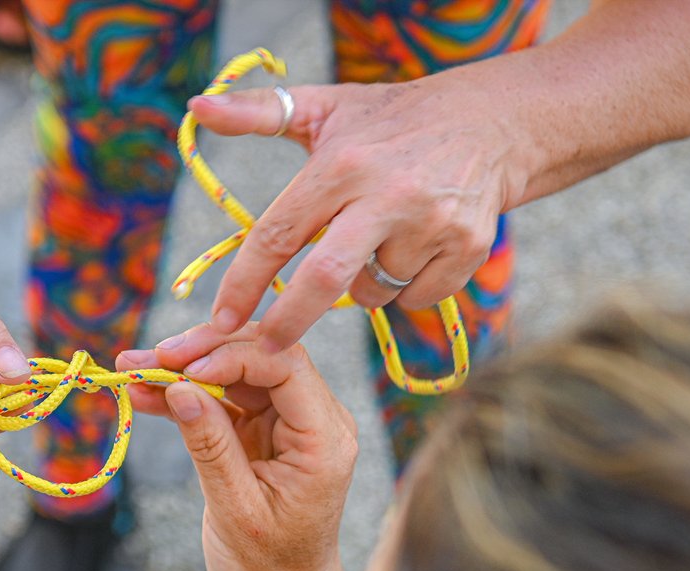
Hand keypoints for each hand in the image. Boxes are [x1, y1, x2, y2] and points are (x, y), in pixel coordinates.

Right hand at [117, 325, 358, 570]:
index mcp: (324, 439)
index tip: (181, 370)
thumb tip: (179, 389)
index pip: (284, 367)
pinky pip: (223, 397)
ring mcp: (287, 423)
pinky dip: (186, 394)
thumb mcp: (235, 511)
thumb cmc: (270, 570)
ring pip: (237, 371)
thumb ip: (211, 446)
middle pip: (261, 356)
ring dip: (185, 369)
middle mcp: (314, 420)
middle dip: (203, 352)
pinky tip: (145, 392)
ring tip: (133, 368)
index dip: (231, 357)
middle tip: (147, 359)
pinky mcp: (262, 431)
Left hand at [190, 72, 519, 351]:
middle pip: (325, 280)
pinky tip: (413, 249)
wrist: (492, 122)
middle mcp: (387, 194)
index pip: (279, 234)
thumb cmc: (390, 120)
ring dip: (359, 287)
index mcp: (342, 163)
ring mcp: (432, 224)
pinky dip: (404, 289)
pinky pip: (415, 299)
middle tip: (269, 343)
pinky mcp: (467, 248)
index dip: (244, 282)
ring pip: (372, 293)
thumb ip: (257, 112)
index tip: (220, 318)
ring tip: (373, 245)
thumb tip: (196, 108)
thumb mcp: (325, 108)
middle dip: (290, 321)